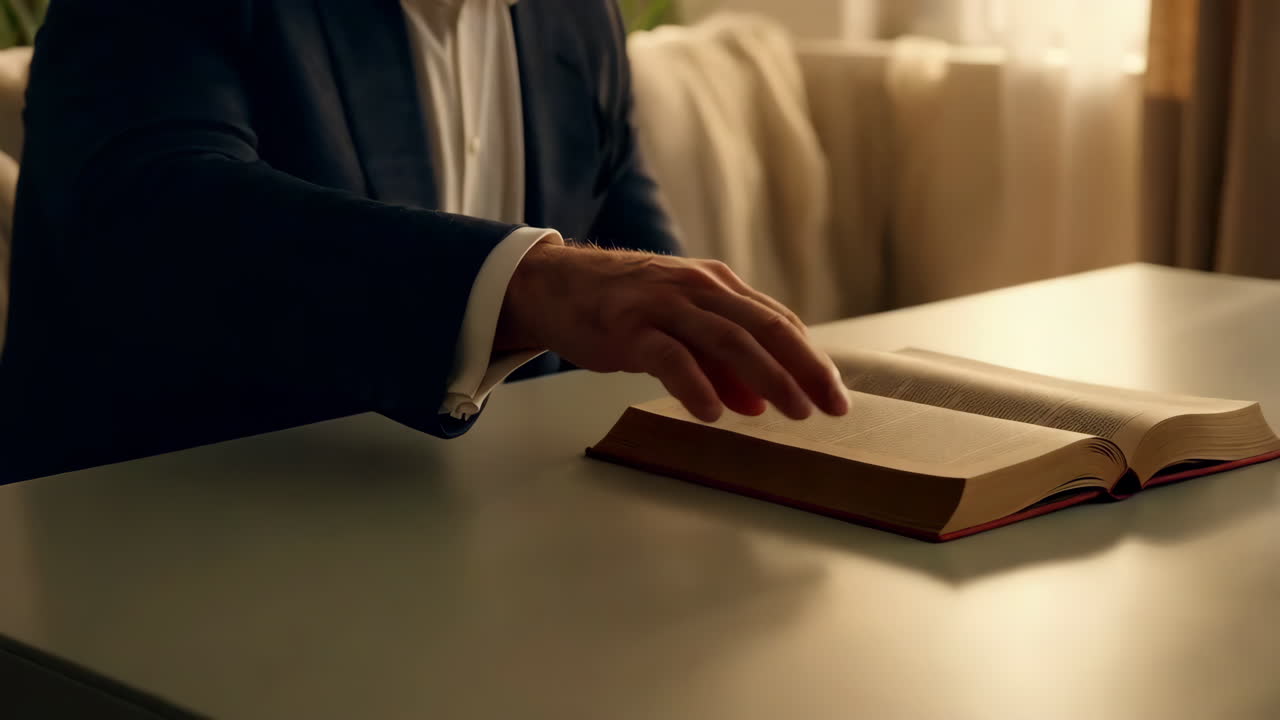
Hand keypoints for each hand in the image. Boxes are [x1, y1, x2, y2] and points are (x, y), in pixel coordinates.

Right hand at [496, 243, 848, 422]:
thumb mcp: (679, 328)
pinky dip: (696, 384)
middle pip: (764, 328)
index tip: (835, 395)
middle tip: (831, 406)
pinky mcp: (628, 327)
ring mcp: (663, 305)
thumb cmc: (623, 309)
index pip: (777, 322)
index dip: (810, 359)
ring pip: (727, 340)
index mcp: (717, 286)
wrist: (556, 284)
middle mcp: (698, 288)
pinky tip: (714, 413)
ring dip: (765, 378)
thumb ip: (720, 364)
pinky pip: (670, 357)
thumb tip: (759, 404)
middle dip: (803, 369)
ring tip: (790, 412)